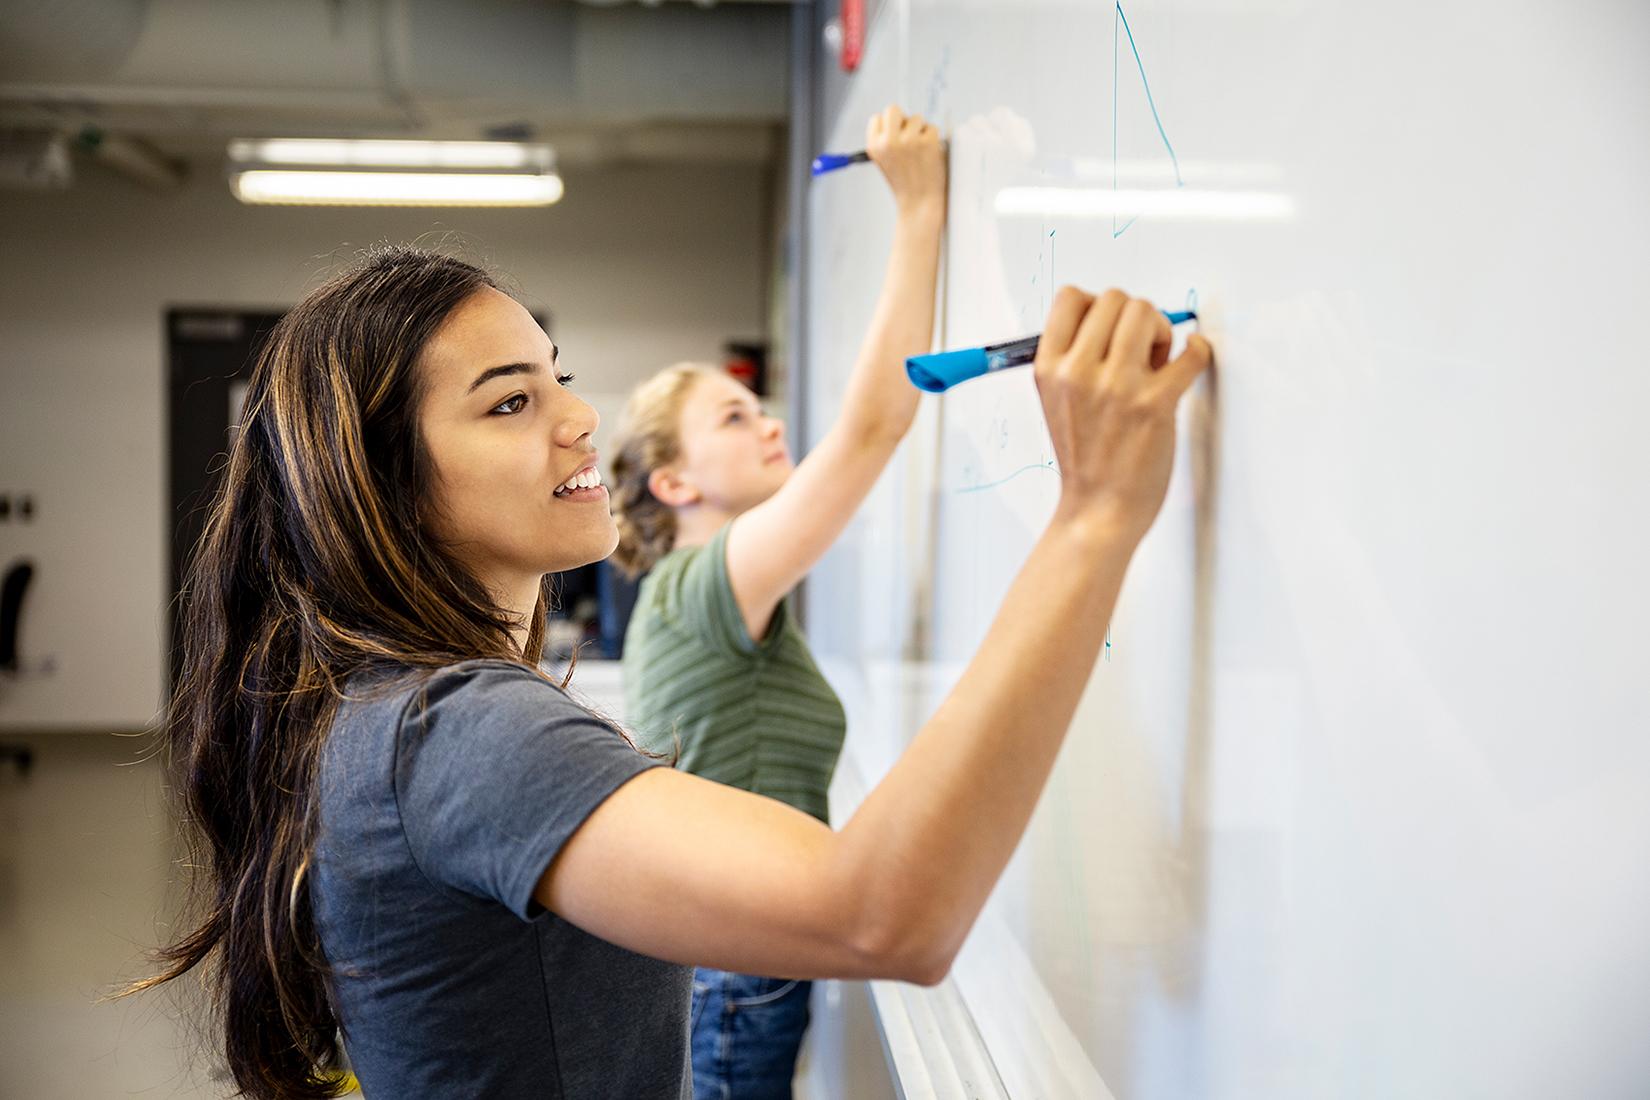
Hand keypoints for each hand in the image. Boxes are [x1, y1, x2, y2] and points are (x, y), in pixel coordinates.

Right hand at [865, 105, 945, 217]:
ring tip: (921, 153)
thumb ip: (886, 140)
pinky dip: (934, 139)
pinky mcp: (927, 141)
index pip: (878, 118)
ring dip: (920, 131)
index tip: (896, 138)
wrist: (920, 204)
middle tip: (910, 136)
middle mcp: (888, 141)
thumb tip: (897, 117)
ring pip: (916, 118)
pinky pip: (932, 128)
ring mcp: (908, 140)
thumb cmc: (905, 183)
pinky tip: (930, 156)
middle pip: (893, 109)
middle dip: (903, 120)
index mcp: (873, 146)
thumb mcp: (885, 162)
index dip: (889, 126)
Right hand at [1034, 287, 1213, 540]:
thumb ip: (1075, 358)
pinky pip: (1189, 352)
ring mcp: (1117, 387)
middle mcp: (1078, 373)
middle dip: (1134, 316)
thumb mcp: (1056, 400)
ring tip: (1159, 358)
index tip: (1109, 324)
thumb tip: (1117, 318)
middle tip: (1140, 347)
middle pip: (1114, 299)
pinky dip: (1197, 350)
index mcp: (1049, 368)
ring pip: (1146, 313)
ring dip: (1160, 328)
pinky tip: (1191, 358)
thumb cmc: (1084, 457)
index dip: (1096, 303)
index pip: (1070, 298)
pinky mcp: (1155, 404)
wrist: (1099, 509)